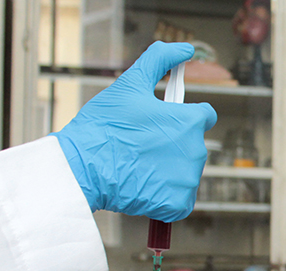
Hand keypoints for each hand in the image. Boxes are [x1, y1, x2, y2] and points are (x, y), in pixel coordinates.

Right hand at [53, 41, 217, 221]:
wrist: (81, 167)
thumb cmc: (102, 126)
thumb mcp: (129, 84)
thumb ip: (158, 61)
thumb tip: (183, 49)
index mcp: (190, 122)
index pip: (204, 116)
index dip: (184, 117)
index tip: (165, 122)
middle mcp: (195, 152)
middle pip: (191, 146)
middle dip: (171, 145)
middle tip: (140, 146)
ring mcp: (187, 180)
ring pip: (184, 173)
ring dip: (166, 171)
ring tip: (137, 165)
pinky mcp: (177, 205)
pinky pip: (178, 201)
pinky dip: (163, 197)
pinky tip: (142, 186)